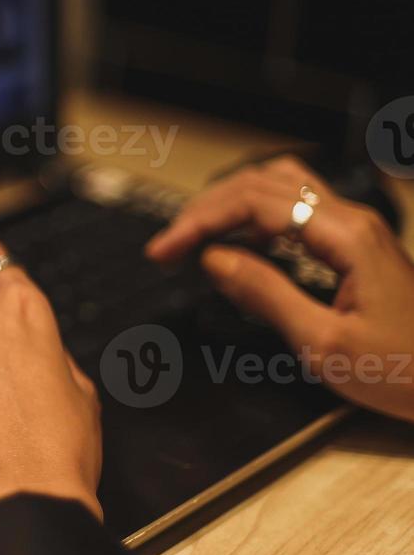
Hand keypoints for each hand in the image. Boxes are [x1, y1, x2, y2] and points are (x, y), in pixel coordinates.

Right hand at [146, 155, 413, 421]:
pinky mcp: (356, 242)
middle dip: (207, 208)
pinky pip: (296, 207)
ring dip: (231, 203)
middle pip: (262, 183)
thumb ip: (266, 294)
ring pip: (280, 185)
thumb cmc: (404, 372)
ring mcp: (356, 227)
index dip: (200, 221)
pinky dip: (256, 215)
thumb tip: (213, 260)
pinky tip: (241, 243)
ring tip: (199, 237)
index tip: (164, 250)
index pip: (254, 203)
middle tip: (169, 244)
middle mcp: (351, 219)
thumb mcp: (325, 344)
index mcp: (345, 236)